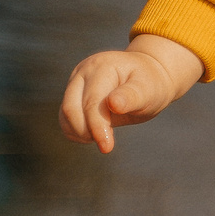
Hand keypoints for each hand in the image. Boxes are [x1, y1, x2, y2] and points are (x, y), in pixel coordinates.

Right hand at [58, 35, 203, 152]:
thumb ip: (131, 96)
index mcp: (102, 67)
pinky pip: (65, 119)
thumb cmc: (150, 85)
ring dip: (80, 132)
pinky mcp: (72, 94)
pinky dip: (76, 132)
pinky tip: (96, 134)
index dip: (97, 126)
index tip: (107, 148)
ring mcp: (75, 82)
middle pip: (70, 108)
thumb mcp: (148, 90)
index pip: (92, 102)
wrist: (147, 76)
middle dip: (86, 131)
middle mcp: (83, 71)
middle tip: (107, 146)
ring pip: (64, 114)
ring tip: (105, 138)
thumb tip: (113, 104)